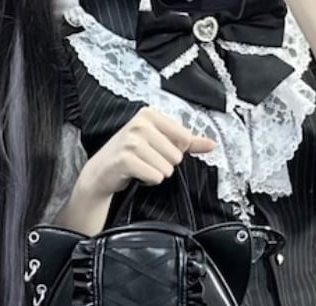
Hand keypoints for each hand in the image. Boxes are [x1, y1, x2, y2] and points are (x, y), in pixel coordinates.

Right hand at [77, 106, 216, 198]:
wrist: (102, 171)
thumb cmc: (132, 155)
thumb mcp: (159, 142)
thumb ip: (188, 142)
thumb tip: (212, 144)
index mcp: (150, 114)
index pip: (184, 138)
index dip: (175, 152)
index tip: (157, 151)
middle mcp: (140, 124)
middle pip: (176, 156)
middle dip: (164, 165)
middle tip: (146, 162)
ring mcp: (131, 141)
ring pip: (166, 168)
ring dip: (156, 174)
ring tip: (141, 168)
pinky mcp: (126, 159)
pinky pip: (155, 177)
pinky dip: (148, 181)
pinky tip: (136, 175)